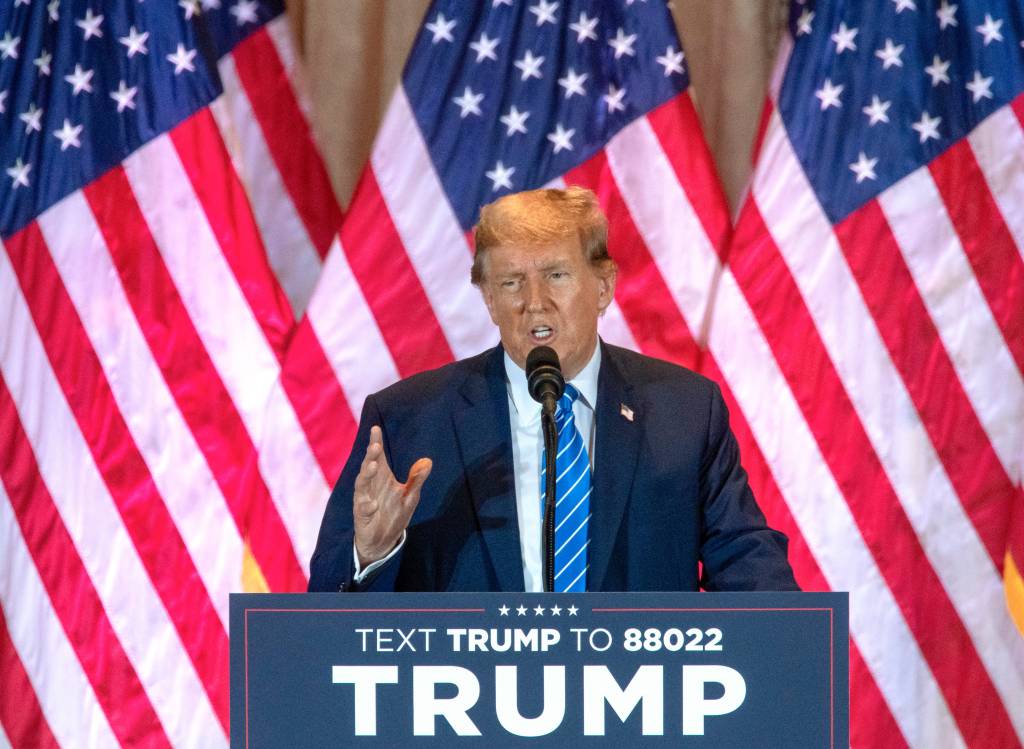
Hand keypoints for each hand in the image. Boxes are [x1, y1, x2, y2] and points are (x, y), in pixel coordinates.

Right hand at [353, 426, 431, 567]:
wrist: (382, 541)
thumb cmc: (394, 514)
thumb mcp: (410, 496)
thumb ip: (416, 480)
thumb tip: (428, 461)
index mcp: (382, 478)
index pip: (378, 457)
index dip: (375, 443)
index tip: (375, 428)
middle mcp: (370, 486)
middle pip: (368, 467)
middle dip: (371, 456)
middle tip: (376, 446)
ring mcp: (364, 500)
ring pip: (361, 484)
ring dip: (367, 475)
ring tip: (374, 465)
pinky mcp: (361, 516)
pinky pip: (362, 509)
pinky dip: (366, 505)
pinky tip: (373, 504)